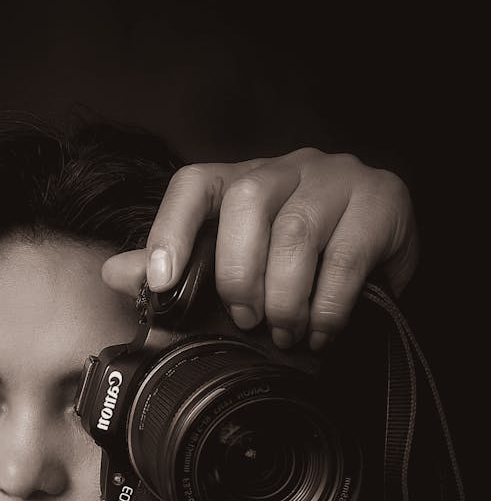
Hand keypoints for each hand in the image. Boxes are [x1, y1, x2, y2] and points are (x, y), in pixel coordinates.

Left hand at [102, 148, 417, 350]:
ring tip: (286, 332)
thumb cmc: (302, 263)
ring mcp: (337, 178)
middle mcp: (288, 167)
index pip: (195, 184)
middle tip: (246, 320)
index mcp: (243, 181)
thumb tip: (114, 272)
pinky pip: (346, 257)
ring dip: (285, 297)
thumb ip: (179, 268)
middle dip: (239, 275)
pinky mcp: (382, 200)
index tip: (160, 281)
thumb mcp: (239, 268)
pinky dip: (327, 306)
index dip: (171, 229)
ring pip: (296, 232)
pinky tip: (321, 330)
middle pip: (247, 203)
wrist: (385, 253)